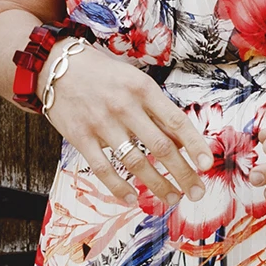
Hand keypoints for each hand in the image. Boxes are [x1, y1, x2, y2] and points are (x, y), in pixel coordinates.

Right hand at [39, 41, 213, 205]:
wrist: (57, 66)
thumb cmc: (103, 74)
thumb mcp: (134, 81)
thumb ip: (156, 109)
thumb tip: (183, 142)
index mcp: (143, 88)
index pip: (176, 121)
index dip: (195, 145)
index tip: (208, 165)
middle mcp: (125, 106)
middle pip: (161, 147)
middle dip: (183, 173)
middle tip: (197, 192)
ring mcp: (102, 123)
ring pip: (136, 162)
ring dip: (157, 185)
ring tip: (172, 198)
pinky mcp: (80, 137)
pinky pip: (104, 169)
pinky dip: (120, 187)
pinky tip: (133, 198)